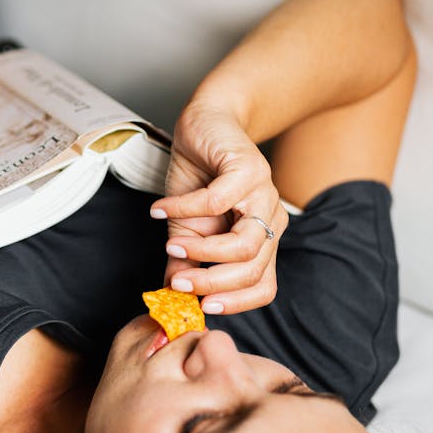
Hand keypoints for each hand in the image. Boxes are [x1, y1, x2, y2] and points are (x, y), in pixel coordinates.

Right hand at [150, 101, 288, 314]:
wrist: (204, 126)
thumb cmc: (197, 178)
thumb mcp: (186, 228)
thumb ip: (183, 261)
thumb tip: (170, 294)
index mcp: (263, 241)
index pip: (264, 286)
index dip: (237, 302)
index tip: (203, 306)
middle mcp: (271, 220)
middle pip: (253, 269)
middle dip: (212, 281)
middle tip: (178, 281)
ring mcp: (265, 194)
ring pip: (244, 243)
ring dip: (201, 250)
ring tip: (171, 244)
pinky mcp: (250, 168)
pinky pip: (217, 201)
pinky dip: (184, 210)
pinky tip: (161, 210)